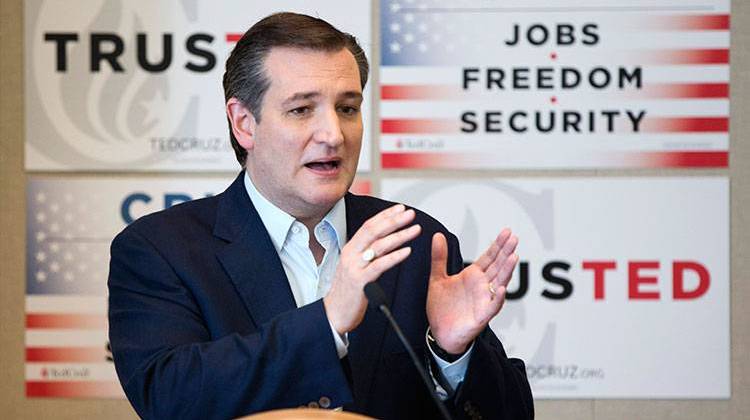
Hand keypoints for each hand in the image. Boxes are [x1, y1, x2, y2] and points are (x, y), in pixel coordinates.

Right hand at [324, 204, 420, 333]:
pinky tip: (407, 251)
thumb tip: (383, 243)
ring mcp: (354, 267)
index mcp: (350, 249)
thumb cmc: (347, 292)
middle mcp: (351, 254)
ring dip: (399, 235)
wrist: (334, 314)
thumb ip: (366, 254)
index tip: (400, 209)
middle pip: (374, 231)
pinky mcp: (360, 281)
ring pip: (379, 246)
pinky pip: (379, 265)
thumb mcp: (354, 267)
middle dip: (394, 220)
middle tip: (410, 214)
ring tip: (415, 229)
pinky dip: (395, 256)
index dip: (385, 216)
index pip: (368, 226)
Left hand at [426, 230, 518, 353]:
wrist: (440, 332)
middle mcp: (482, 286)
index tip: (507, 231)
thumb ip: (439, 258)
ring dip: (507, 271)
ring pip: (499, 282)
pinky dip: (497, 297)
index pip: (489, 257)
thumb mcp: (438, 278)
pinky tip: (500, 288)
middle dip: (506, 252)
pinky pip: (492, 306)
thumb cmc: (443, 307)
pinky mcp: (482, 315)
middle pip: (498, 266)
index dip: (498, 245)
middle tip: (514, 238)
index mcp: (473, 276)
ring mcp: (484, 300)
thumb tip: (438, 235)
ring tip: (513, 257)